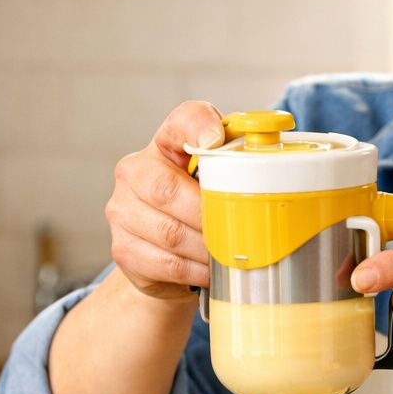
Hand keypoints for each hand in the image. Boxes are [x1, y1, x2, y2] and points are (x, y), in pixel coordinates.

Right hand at [105, 101, 223, 301]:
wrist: (164, 255)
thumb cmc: (197, 209)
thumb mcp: (216, 179)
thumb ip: (237, 163)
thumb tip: (270, 163)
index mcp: (164, 143)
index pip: (182, 122)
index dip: (200, 127)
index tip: (217, 140)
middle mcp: (134, 171)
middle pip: (169, 190)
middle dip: (208, 215)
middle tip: (236, 230)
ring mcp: (122, 211)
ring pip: (170, 233)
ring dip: (206, 249)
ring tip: (228, 255)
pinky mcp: (123, 249)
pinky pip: (166, 263)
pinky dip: (195, 271)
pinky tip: (210, 271)